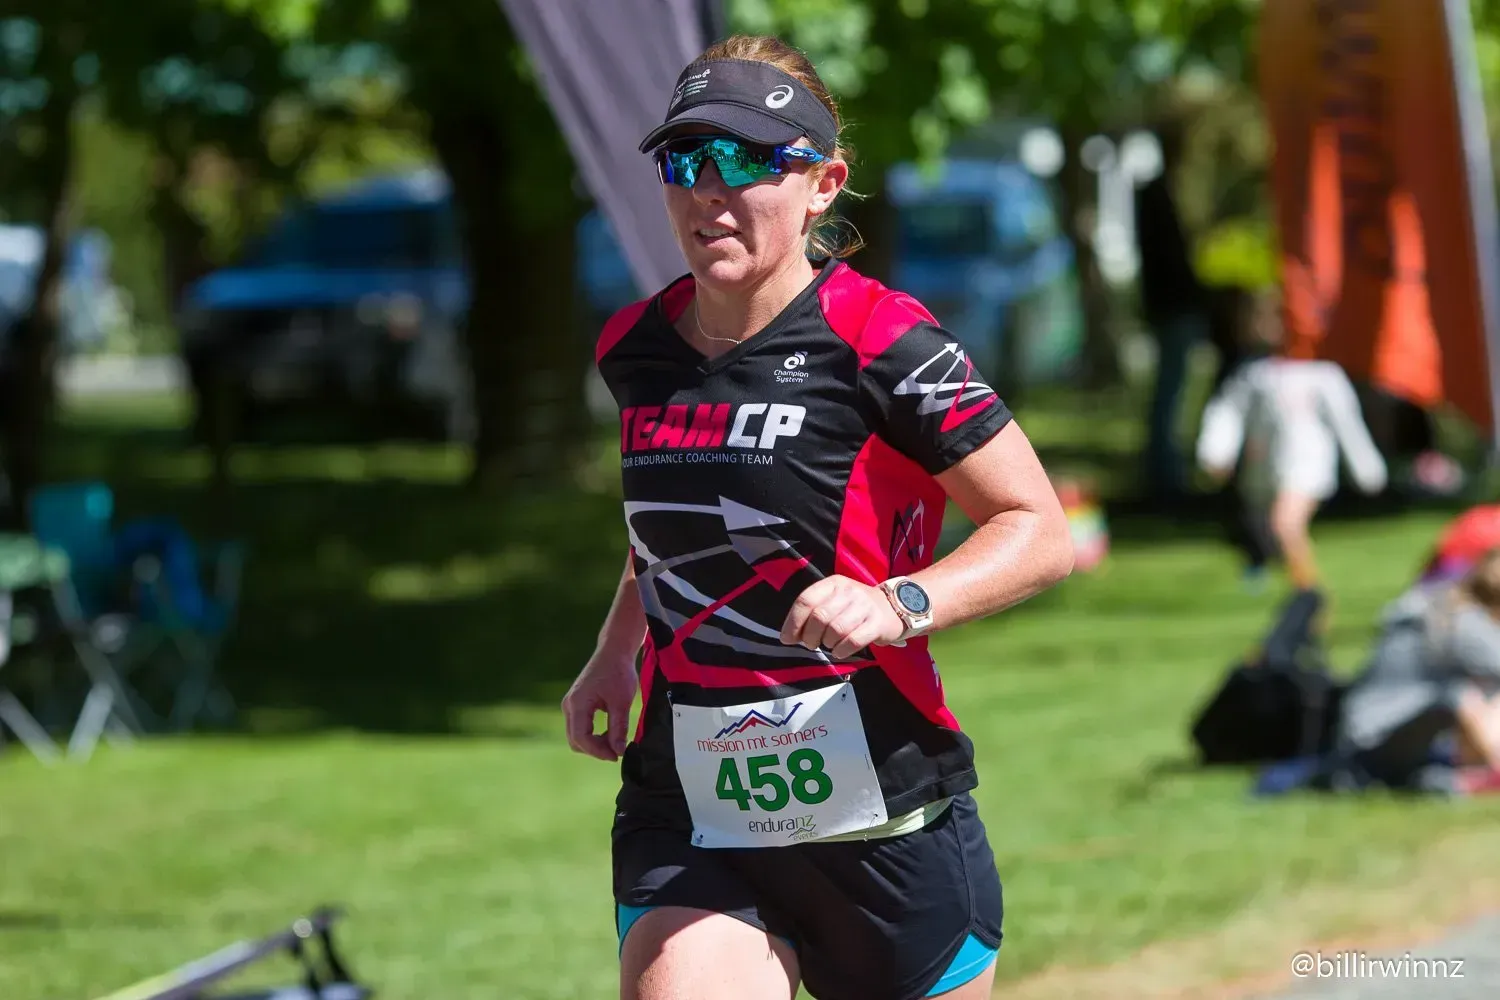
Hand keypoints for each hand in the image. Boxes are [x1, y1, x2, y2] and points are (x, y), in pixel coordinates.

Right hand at [561, 652, 638, 761]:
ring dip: (594, 743)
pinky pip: (580, 728)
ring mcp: (570, 705)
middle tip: (617, 750)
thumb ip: (618, 728)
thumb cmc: (618, 672)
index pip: (581, 738)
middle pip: (575, 740)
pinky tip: (609, 733)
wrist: (613, 652)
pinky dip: (592, 735)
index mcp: (577, 704)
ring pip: (576, 736)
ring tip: (615, 740)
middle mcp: (569, 705)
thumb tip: (619, 751)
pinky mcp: (576, 705)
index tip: (616, 756)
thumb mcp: (621, 702)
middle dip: (595, 749)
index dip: (598, 751)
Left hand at [780, 576, 907, 659]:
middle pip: (819, 617)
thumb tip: (788, 636)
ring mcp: (864, 606)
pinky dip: (841, 651)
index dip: (793, 622)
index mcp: (833, 584)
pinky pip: (853, 641)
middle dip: (810, 636)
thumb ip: (811, 614)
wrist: (893, 607)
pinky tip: (840, 651)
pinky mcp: (877, 623)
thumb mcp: (833, 601)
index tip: (788, 638)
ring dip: (827, 643)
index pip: (806, 600)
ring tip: (829, 644)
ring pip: (836, 630)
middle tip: (812, 644)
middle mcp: (848, 591)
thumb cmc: (855, 607)